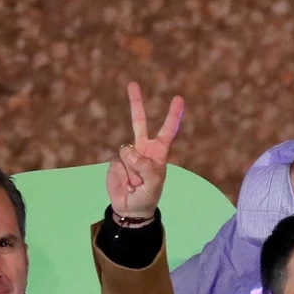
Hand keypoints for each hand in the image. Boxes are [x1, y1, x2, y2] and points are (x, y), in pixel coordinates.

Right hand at [105, 81, 184, 218]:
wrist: (131, 209)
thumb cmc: (148, 196)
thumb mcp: (154, 182)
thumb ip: (144, 165)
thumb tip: (127, 150)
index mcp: (158, 152)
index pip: (167, 130)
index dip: (173, 115)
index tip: (178, 98)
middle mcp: (143, 149)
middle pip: (138, 121)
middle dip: (136, 102)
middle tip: (132, 83)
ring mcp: (128, 154)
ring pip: (126, 152)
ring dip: (131, 170)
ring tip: (135, 183)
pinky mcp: (115, 163)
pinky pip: (118, 164)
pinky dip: (122, 176)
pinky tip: (126, 183)